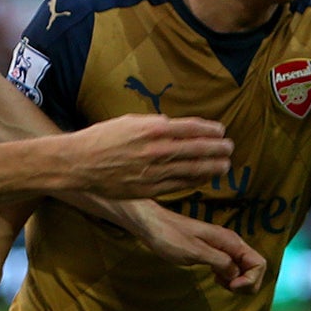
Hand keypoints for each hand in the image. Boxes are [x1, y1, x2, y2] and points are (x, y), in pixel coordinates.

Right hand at [69, 115, 233, 198]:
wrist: (79, 163)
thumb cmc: (101, 139)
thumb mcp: (128, 122)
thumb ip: (153, 124)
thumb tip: (173, 126)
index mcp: (152, 129)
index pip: (190, 128)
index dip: (209, 130)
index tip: (221, 130)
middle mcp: (156, 150)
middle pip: (196, 149)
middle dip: (217, 149)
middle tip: (231, 148)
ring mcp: (154, 171)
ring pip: (191, 169)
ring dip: (212, 167)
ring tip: (225, 165)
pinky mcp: (149, 188)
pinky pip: (178, 184)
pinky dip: (194, 180)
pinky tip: (204, 178)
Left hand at [129, 204, 266, 291]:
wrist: (153, 226)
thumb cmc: (170, 237)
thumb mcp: (196, 252)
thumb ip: (220, 262)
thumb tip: (236, 275)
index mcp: (230, 241)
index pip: (259, 263)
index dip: (250, 279)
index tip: (231, 286)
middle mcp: (231, 243)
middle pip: (255, 267)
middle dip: (248, 283)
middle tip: (227, 288)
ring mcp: (224, 248)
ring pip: (244, 269)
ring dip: (238, 282)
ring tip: (220, 283)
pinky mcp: (214, 252)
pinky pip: (232, 268)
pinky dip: (229, 278)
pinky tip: (215, 279)